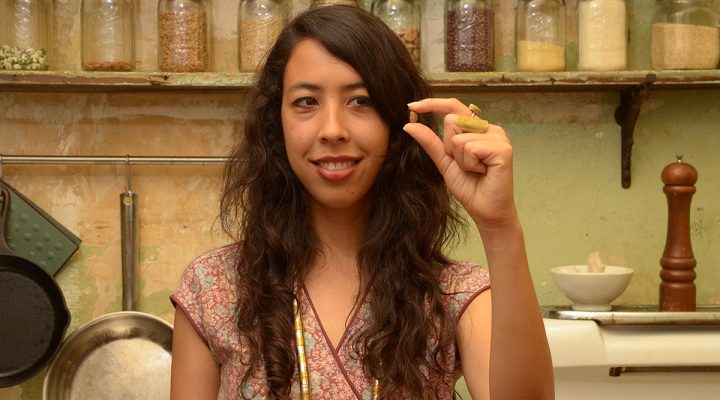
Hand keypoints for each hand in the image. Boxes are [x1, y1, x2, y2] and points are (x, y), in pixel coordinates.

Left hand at [404, 98, 516, 228]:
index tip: (411, 106)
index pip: (453, 108)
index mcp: (477, 128)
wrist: (485, 210)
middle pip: (452, 122)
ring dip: (461, 160)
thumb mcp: (444, 161)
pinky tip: (483, 172)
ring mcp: (499, 136)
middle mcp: (490, 128)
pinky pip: (470, 148)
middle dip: (450, 148)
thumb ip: (430, 142)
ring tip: (476, 170)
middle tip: (466, 166)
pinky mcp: (503, 148)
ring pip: (459, 138)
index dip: (432, 104)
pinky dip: (469, 164)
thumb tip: (409, 124)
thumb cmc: (469, 187)